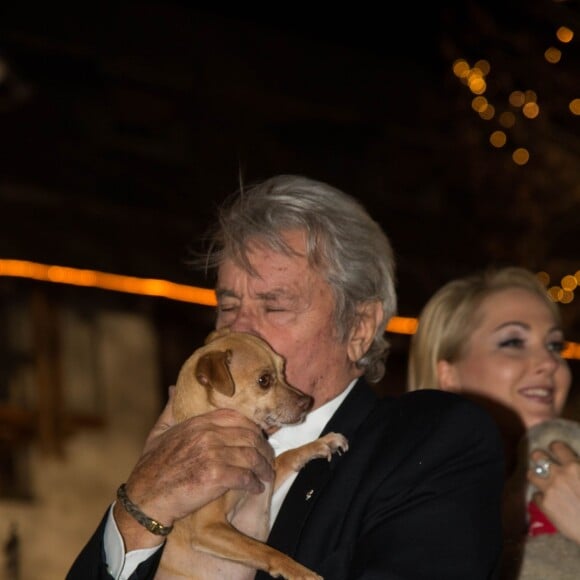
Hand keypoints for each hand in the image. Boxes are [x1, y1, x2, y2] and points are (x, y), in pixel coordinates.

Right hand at [114, 386, 274, 549]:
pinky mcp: (215, 476)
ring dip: (263, 467)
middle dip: (263, 449)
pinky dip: (255, 483)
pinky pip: (245, 476)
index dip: (253, 428)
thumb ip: (170, 410)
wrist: (145, 498)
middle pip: (250, 436)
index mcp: (199, 423)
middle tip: (267, 459)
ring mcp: (212, 455)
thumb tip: (173, 388)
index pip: (238, 418)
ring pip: (251, 456)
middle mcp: (208, 435)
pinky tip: (257, 487)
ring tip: (266, 475)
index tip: (259, 439)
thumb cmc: (151, 468)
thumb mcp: (158, 432)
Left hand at [528, 441, 579, 544]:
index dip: (555, 448)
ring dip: (536, 477)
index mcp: (575, 466)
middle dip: (539, 458)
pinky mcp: (544, 504)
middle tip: (544, 464)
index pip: (557, 446)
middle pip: (537, 455)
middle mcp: (559, 475)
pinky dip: (541, 498)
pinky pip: (536, 496)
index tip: (556, 452)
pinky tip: (549, 502)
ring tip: (542, 481)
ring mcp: (549, 489)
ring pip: (530, 473)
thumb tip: (575, 464)